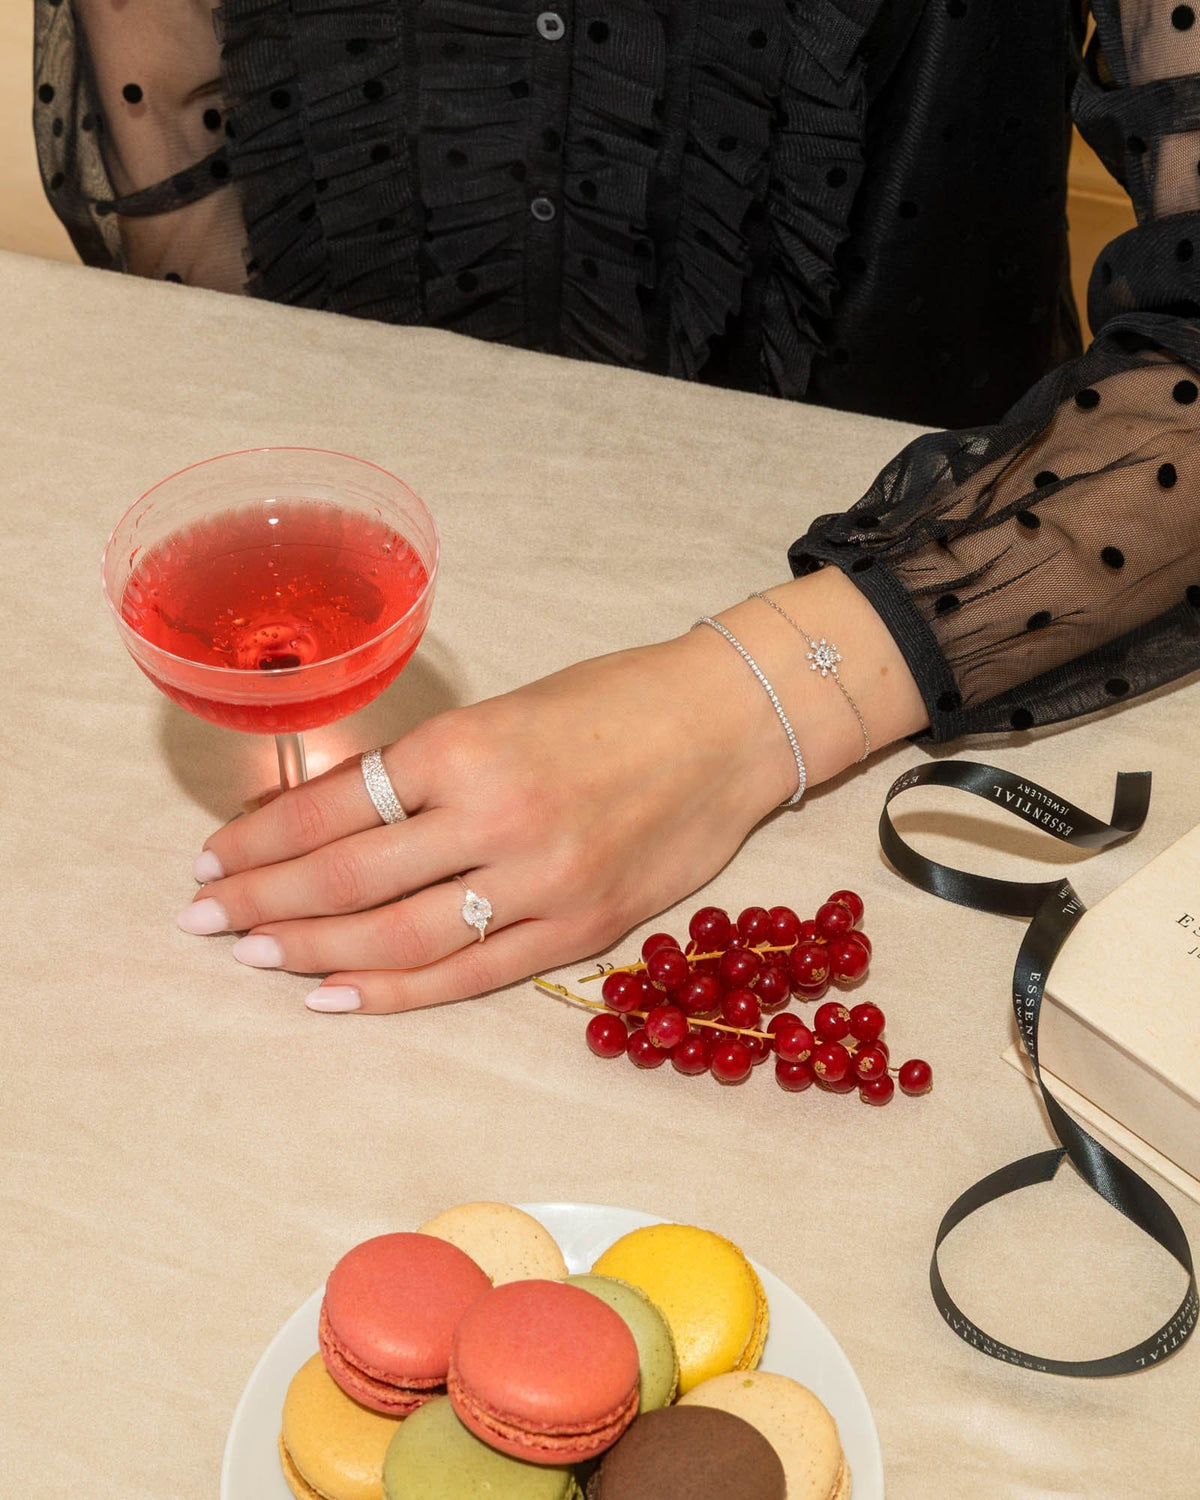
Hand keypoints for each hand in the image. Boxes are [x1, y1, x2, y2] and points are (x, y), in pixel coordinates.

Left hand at [177, 572, 924, 1011]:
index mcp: (470, 747)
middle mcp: (498, 819)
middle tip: (205, 918)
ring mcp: (542, 885)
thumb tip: (333, 818)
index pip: (335, 809)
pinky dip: (392, 993)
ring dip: (311, 951)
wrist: (730, 725)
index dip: (260, 841)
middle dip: (263, 901)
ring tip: (253, 954)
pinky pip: (467, 975)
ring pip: (398, 939)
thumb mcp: (507, 711)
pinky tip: (333, 996)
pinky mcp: (581, 930)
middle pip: (349, 881)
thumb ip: (427, 769)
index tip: (214, 859)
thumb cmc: (617, 701)